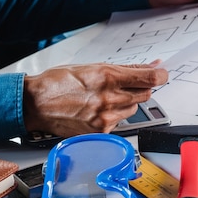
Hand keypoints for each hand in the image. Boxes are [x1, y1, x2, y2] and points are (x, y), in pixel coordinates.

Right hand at [23, 61, 167, 136]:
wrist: (36, 103)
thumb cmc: (59, 82)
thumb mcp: (92, 66)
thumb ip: (125, 68)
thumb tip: (151, 66)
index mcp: (107, 77)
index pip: (149, 78)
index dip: (160, 76)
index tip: (162, 74)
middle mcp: (109, 98)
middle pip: (144, 94)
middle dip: (139, 88)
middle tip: (126, 84)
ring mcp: (105, 117)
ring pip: (133, 108)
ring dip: (126, 102)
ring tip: (105, 97)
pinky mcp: (101, 131)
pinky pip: (119, 122)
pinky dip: (114, 115)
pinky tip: (97, 109)